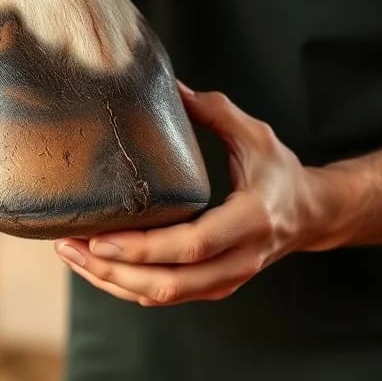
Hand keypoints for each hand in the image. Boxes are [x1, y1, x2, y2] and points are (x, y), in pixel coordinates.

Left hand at [54, 83, 329, 305]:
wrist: (312, 215)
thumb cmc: (279, 172)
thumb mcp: (255, 135)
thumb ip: (213, 111)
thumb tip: (170, 84)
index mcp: (251, 219)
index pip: (194, 245)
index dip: (144, 248)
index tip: (101, 236)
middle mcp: (239, 258)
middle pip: (170, 281)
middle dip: (113, 269)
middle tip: (69, 246)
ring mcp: (226, 279)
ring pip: (163, 296)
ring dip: (112, 281)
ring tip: (71, 254)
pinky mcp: (213, 287)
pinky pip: (165, 297)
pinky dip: (126, 286)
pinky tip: (95, 266)